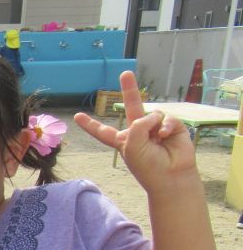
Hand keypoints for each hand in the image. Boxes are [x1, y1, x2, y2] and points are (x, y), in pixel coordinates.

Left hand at [75, 71, 196, 193]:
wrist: (171, 176)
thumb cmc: (148, 166)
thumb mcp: (131, 146)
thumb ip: (137, 125)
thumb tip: (153, 115)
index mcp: (123, 141)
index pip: (103, 131)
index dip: (91, 125)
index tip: (77, 116)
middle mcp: (139, 132)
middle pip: (132, 106)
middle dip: (130, 89)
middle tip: (125, 73)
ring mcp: (156, 128)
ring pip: (152, 113)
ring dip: (153, 123)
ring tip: (157, 139)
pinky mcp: (172, 127)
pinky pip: (167, 118)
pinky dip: (165, 125)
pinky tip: (165, 136)